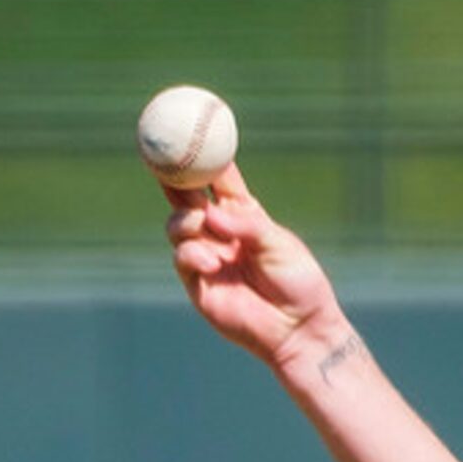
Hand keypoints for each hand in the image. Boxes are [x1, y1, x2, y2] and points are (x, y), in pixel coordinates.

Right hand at [164, 164, 347, 373]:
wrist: (298, 328)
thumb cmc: (298, 283)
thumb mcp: (278, 244)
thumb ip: (246, 225)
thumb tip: (212, 214)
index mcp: (242, 214)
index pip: (215, 179)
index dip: (202, 157)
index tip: (189, 132)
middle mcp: (220, 232)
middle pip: (186, 197)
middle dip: (172, 176)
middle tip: (164, 160)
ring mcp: (206, 256)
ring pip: (177, 226)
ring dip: (186, 222)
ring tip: (205, 228)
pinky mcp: (198, 284)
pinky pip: (182, 259)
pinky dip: (192, 255)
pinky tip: (212, 263)